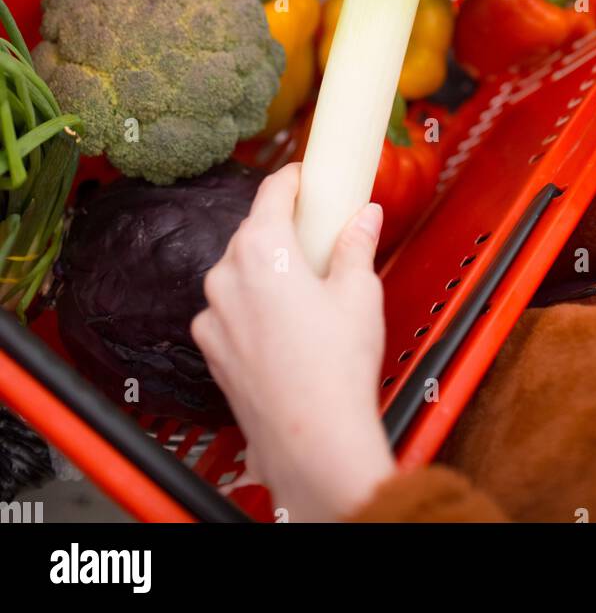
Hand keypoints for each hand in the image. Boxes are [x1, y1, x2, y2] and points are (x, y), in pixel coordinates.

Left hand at [191, 163, 395, 522]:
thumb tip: (365, 216)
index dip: (293, 177)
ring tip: (303, 288)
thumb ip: (356, 245)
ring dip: (264, 269)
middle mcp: (226, 274)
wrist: (312, 440)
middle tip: (315, 234)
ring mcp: (213, 313)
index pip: (272, 191)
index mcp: (262, 249)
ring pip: (237, 272)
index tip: (307, 176)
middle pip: (252, 231)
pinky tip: (283, 326)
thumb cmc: (337, 368)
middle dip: (282, 228)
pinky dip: (250, 306)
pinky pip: (229, 309)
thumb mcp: (360, 293)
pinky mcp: (210, 348)